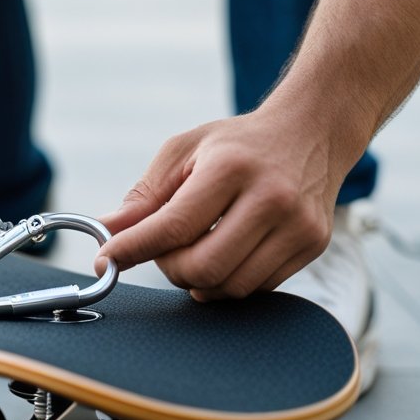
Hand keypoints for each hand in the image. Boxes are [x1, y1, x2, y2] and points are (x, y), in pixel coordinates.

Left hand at [94, 111, 347, 299]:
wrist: (311, 131)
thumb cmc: (238, 143)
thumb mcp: (184, 151)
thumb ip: (144, 196)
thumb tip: (106, 231)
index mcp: (231, 167)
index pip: (174, 226)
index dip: (133, 249)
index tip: (105, 261)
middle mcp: (271, 197)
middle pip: (202, 267)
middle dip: (170, 268)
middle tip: (164, 250)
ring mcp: (298, 225)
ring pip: (230, 286)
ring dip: (198, 280)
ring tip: (195, 250)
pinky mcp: (314, 244)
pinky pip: (257, 288)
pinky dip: (229, 281)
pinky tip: (226, 253)